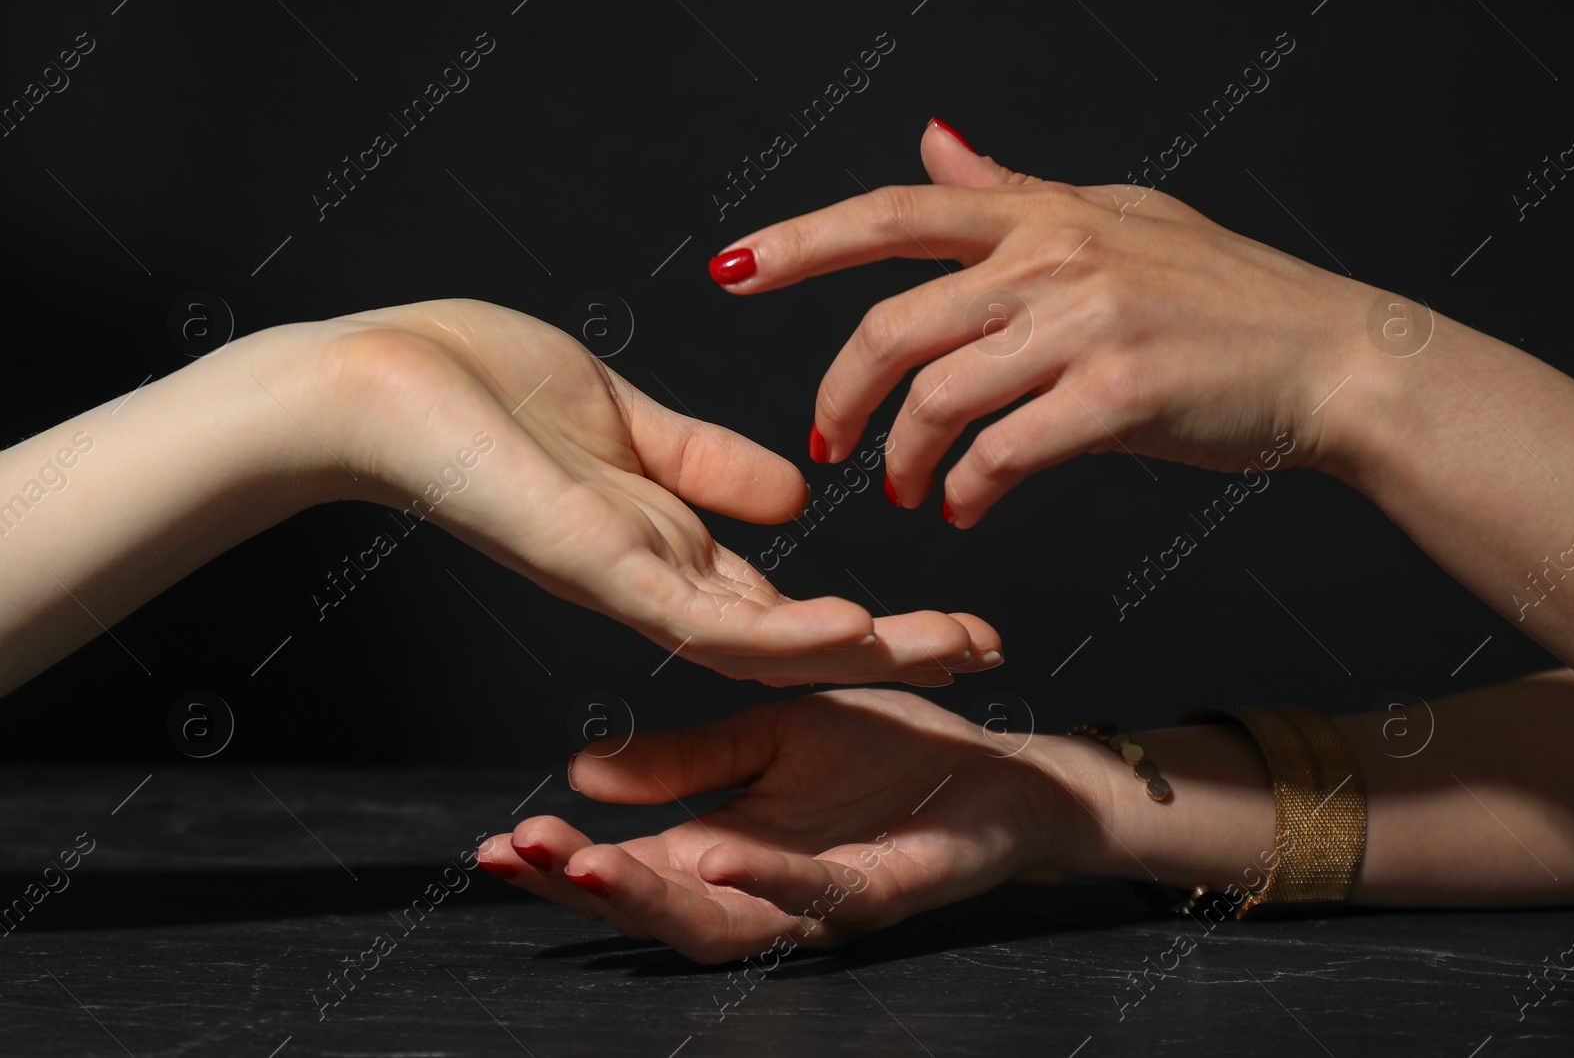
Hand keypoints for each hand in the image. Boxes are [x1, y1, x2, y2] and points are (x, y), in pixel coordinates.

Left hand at [306, 300, 999, 685]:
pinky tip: (846, 631)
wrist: (374, 382)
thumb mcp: (629, 421)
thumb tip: (795, 490)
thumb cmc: (477, 386)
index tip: (957, 620)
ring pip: (762, 646)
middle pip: (793, 638)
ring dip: (857, 653)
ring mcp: (628, 581)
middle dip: (891, 649)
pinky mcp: (596, 567)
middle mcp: (658, 580)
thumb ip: (708, 461)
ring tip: (945, 653)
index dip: (872, 618)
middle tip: (988, 655)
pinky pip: (697, 618)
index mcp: (667, 542)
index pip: (787, 601)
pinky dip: (776, 632)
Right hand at [475, 688, 1111, 962]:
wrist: (994, 768)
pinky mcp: (878, 894)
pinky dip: (763, 880)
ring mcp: (817, 902)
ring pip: (722, 923)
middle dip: (584, 887)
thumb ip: (685, 759)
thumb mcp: (768, 734)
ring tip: (585, 864)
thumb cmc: (887, 755)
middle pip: (658, 910)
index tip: (495, 845)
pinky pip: (815, 897)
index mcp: (727, 849)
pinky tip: (713, 857)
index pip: (631, 869)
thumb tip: (582, 769)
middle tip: (520, 854)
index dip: (563, 863)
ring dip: (650, 897)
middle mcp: (762, 890)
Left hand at [709, 119, 1378, 524]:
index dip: (801, 240)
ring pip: (937, 396)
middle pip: (892, 324)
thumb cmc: (1224, 295)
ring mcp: (1086, 324)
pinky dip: (970, 490)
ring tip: (910, 492)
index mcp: (1042, 216)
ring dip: (904, 458)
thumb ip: (1014, 189)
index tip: (730, 268)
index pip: (894, 213)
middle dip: (841, 393)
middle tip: (828, 443)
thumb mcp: (1115, 215)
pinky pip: (1003, 452)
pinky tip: (970, 508)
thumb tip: (936, 136)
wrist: (1331, 356)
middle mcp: (1053, 257)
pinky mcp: (1118, 395)